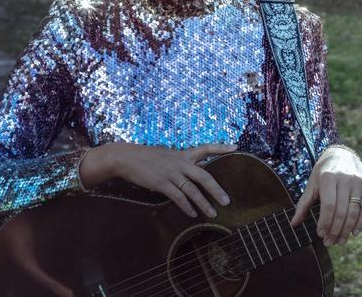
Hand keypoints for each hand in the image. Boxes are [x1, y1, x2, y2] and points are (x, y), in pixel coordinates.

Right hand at [79, 142, 236, 218]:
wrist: (126, 158)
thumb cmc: (146, 157)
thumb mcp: (166, 155)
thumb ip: (179, 162)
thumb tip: (188, 171)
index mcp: (182, 154)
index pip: (205, 148)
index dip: (221, 148)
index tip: (235, 147)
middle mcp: (180, 162)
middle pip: (204, 175)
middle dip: (216, 189)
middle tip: (227, 201)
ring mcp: (171, 173)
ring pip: (192, 190)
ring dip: (203, 203)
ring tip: (213, 214)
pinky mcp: (161, 183)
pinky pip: (178, 197)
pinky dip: (186, 206)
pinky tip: (192, 214)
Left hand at [289, 146, 361, 245]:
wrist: (342, 154)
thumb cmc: (323, 172)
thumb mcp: (312, 184)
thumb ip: (303, 204)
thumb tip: (293, 224)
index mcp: (328, 177)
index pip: (328, 205)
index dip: (325, 222)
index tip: (320, 234)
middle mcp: (345, 179)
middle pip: (342, 211)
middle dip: (335, 230)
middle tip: (329, 242)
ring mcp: (358, 183)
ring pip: (354, 212)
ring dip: (347, 230)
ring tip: (339, 241)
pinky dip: (360, 223)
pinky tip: (353, 233)